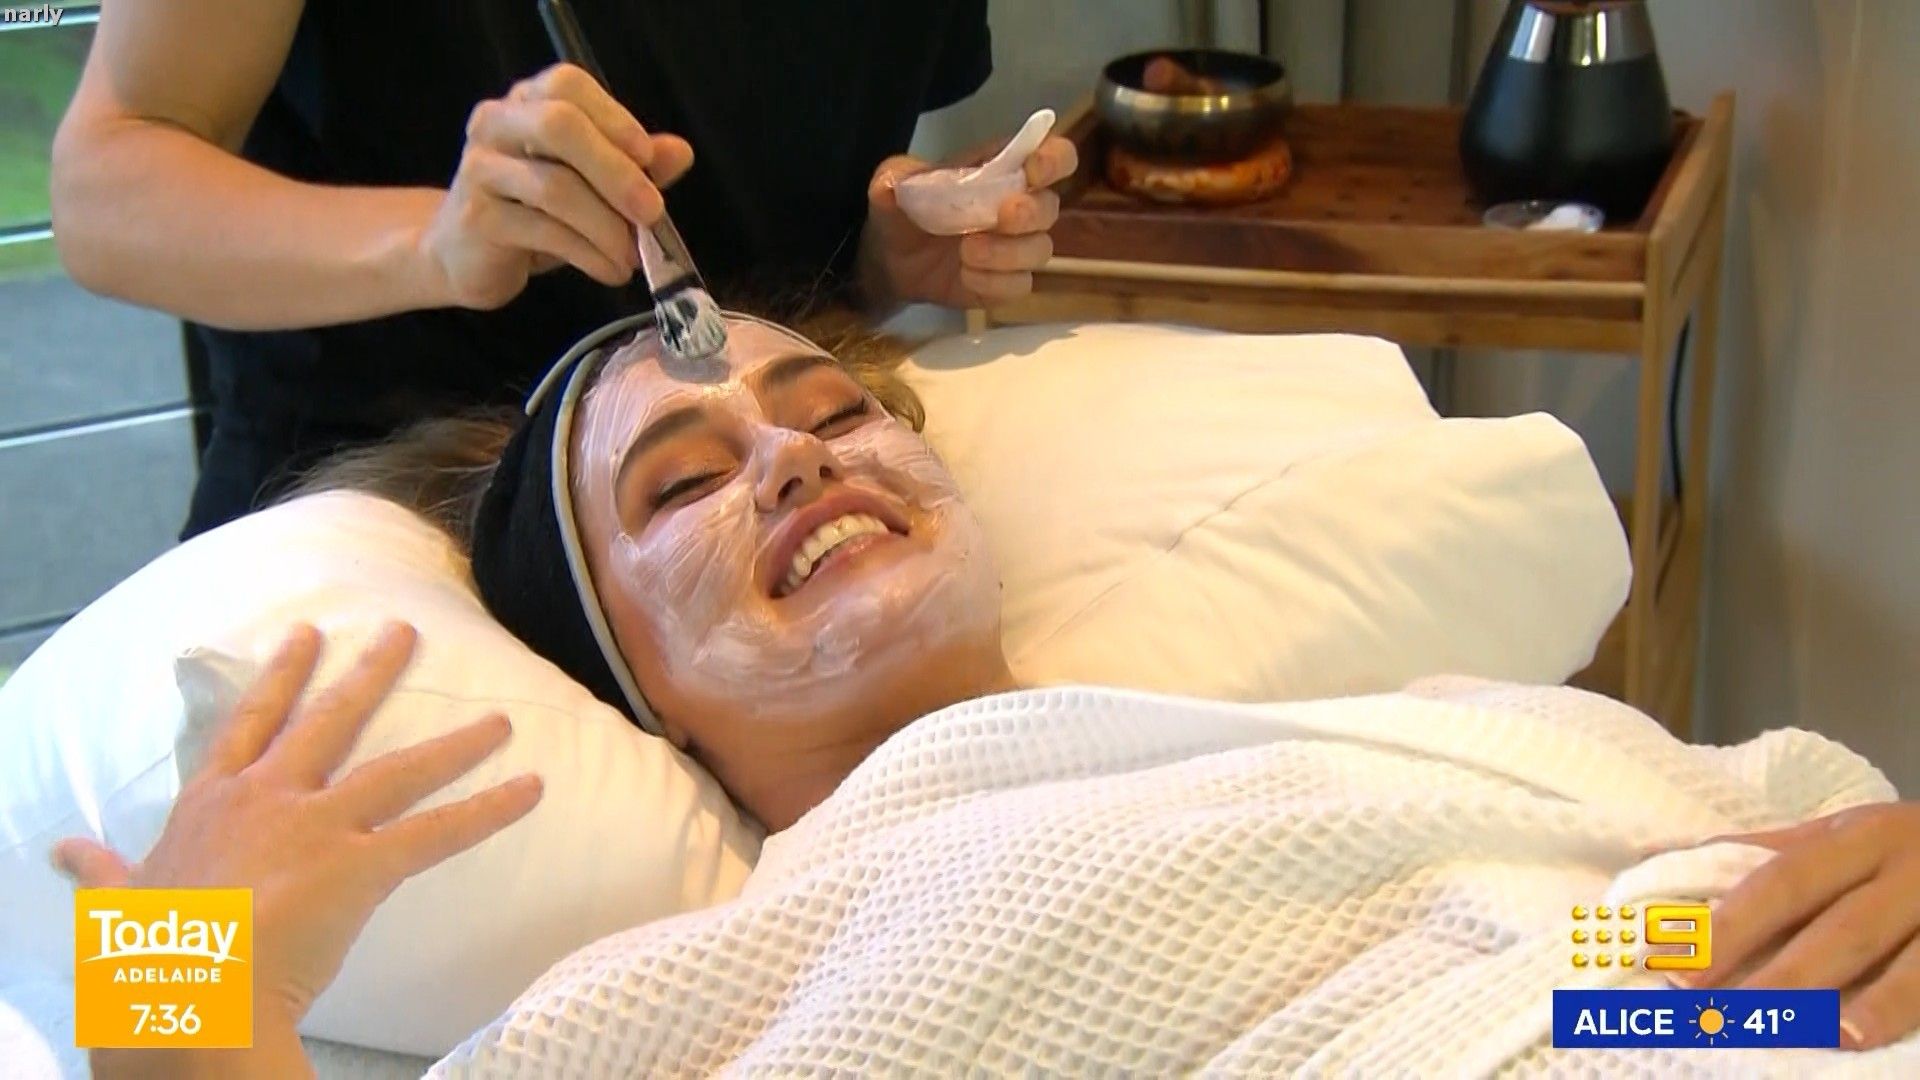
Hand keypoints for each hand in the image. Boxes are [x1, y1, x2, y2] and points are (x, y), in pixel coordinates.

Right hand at [56, 622, 541, 1043]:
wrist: (184, 993)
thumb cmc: (149, 954)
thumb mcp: (120, 902)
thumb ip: (104, 871)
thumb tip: (66, 850)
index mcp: (212, 803)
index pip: (250, 725)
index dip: (280, 676)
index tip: (305, 633)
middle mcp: (269, 798)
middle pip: (330, 721)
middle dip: (371, 673)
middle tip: (405, 631)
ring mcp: (318, 825)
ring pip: (401, 768)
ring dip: (456, 742)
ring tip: (501, 720)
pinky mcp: (361, 863)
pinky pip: (439, 831)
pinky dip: (490, 810)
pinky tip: (531, 790)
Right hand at [420, 62, 694, 308]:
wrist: (464, 257)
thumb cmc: (533, 213)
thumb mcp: (589, 186)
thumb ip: (632, 165)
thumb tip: (680, 152)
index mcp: (526, 102)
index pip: (568, 86)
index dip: (613, 117)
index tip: (648, 157)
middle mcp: (496, 123)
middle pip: (558, 126)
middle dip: (615, 171)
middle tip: (652, 211)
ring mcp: (480, 168)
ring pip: (554, 187)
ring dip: (606, 226)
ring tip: (632, 255)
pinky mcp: (477, 217)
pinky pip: (543, 231)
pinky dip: (588, 254)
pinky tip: (610, 270)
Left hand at [856, 132, 1077, 311]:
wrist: (890, 260)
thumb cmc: (904, 210)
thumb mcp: (891, 184)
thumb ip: (894, 179)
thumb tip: (893, 186)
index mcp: (1004, 170)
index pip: (1054, 157)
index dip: (1055, 160)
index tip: (1034, 170)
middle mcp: (1020, 207)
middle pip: (1050, 207)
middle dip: (1030, 213)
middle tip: (1000, 217)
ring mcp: (1016, 249)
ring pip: (1040, 250)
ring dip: (1008, 253)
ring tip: (968, 252)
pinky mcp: (1006, 283)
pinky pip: (1019, 286)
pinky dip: (995, 282)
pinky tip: (966, 275)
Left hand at [1685, 802, 1919, 1049]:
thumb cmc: (1905, 846)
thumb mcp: (1846, 833)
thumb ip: (1774, 851)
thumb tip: (1678, 860)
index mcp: (1859, 837)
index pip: (1785, 881)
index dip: (1732, 925)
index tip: (1680, 965)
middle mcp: (1908, 872)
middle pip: (1842, 928)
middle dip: (1784, 975)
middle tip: (1729, 1016)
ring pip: (1907, 961)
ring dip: (1864, 1002)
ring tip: (1817, 1035)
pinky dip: (1910, 1007)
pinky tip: (1875, 1036)